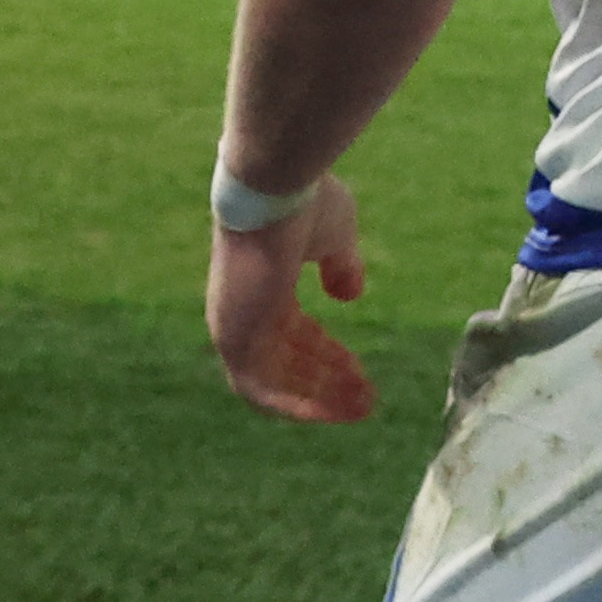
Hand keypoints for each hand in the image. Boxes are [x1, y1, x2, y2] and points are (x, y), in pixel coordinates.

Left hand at [208, 175, 374, 422]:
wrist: (275, 188)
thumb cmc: (306, 204)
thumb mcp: (336, 237)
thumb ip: (341, 267)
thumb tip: (350, 296)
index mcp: (265, 288)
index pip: (296, 335)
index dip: (330, 355)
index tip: (363, 371)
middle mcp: (244, 314)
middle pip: (287, 363)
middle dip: (328, 382)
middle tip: (367, 400)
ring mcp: (236, 327)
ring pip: (275, 381)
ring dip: (317, 398)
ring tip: (360, 408)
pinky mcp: (235, 338)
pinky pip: (260, 389)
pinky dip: (294, 404)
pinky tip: (328, 413)